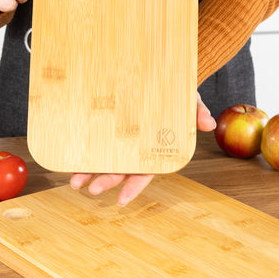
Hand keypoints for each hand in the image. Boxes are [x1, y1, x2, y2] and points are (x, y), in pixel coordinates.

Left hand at [69, 92, 216, 205]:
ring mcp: (120, 141)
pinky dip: (82, 153)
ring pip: (104, 161)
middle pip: (120, 171)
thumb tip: (208, 124)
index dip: (133, 187)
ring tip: (75, 181)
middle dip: (106, 181)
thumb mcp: (189, 101)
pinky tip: (70, 161)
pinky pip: (93, 144)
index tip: (121, 200)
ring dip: (89, 173)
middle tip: (92, 189)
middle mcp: (135, 149)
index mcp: (155, 149)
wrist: (159, 77)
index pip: (145, 173)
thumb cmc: (176, 94)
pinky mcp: (106, 128)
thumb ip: (197, 112)